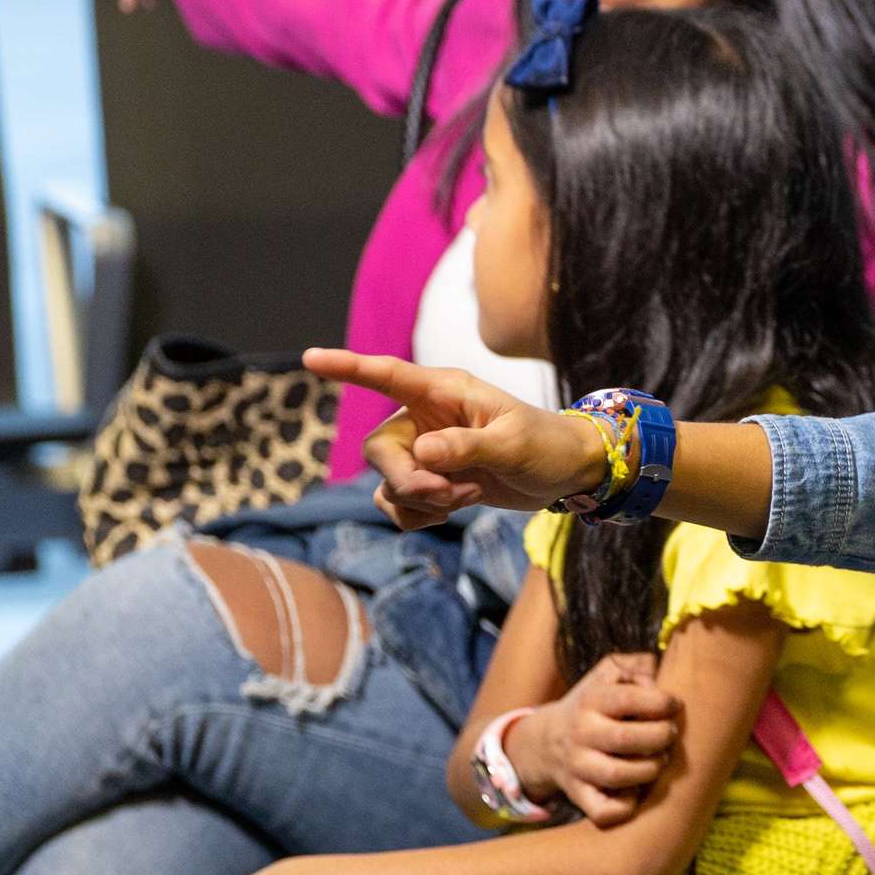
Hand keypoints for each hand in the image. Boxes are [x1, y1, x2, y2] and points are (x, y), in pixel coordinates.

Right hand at [306, 348, 609, 528]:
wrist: (564, 472)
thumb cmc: (545, 444)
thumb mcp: (514, 443)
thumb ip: (468, 446)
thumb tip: (422, 453)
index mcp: (444, 391)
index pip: (388, 375)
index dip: (348, 367)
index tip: (311, 359)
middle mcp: (424, 417)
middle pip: (379, 450)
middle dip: (409, 481)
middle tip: (451, 495)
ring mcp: (422, 451)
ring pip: (387, 482)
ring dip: (422, 502)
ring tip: (468, 497)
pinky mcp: (427, 480)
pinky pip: (396, 504)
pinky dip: (419, 516)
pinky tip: (454, 510)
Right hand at [515, 652, 679, 824]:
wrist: (546, 741)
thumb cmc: (592, 704)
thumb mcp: (608, 673)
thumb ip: (638, 665)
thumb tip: (659, 679)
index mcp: (592, 700)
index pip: (629, 699)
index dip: (661, 702)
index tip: (674, 705)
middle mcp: (582, 733)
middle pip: (627, 739)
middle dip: (660, 737)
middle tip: (670, 734)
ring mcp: (579, 767)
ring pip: (618, 775)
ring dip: (649, 769)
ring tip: (658, 760)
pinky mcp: (580, 795)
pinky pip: (603, 811)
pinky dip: (626, 806)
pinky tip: (637, 790)